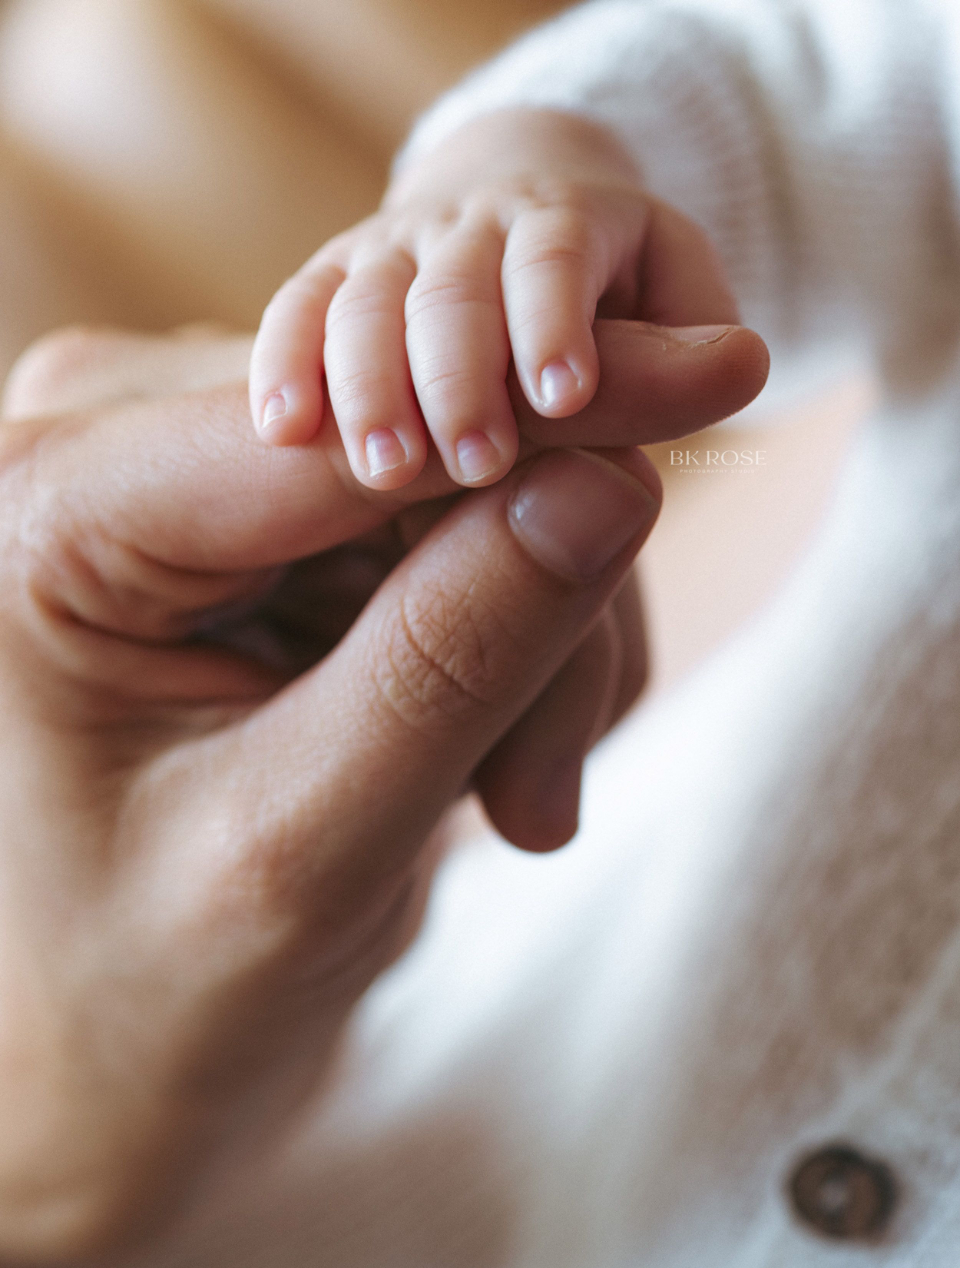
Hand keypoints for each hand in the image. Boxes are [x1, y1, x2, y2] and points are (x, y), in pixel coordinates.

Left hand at [0, 320, 764, 1259]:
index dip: (553, 409)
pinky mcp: (251, 512)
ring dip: (524, 642)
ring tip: (509, 801)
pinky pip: (434, 522)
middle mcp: (97, 447)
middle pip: (408, 444)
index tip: (726, 372)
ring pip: (447, 483)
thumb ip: (451, 662)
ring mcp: (179, 468)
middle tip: (546, 790)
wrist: (97, 1041)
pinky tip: (485, 755)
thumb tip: (613, 486)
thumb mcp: (302, 849)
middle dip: (530, 604)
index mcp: (44, 513)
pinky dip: (498, 636)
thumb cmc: (148, 984)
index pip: (343, 428)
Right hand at [249, 108, 740, 488]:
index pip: (557, 256)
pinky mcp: (333, 279)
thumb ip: (687, 337)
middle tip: (471, 458)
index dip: (557, 317)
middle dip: (459, 366)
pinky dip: (287, 359)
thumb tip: (740, 362)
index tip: (565, 397)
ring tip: (382, 467)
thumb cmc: (611, 285)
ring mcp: (394, 247)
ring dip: (370, 379)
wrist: (518, 204)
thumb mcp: (671, 289)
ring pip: (367, 298)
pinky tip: (283, 429)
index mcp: (566, 217)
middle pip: (454, 284)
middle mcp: (471, 224)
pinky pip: (300, 307)